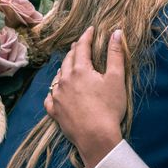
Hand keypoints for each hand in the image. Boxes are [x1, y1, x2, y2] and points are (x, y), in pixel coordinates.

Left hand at [45, 26, 125, 167]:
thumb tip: (116, 33)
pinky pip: (51, 96)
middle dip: (75, 50)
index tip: (90, 30)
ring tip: (70, 65)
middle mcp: (65, 80)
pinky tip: (58, 90)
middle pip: (68, 59)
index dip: (86, 36)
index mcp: (80, 70)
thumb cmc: (109, 107)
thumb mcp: (116, 78)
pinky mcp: (54, 111)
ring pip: (58, 76)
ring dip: (65, 68)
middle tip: (80, 45)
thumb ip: (115, 54)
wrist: (96, 137)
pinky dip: (55, 89)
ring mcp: (57, 96)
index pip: (81, 47)